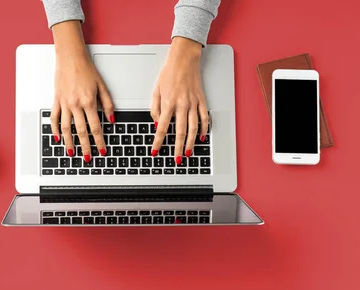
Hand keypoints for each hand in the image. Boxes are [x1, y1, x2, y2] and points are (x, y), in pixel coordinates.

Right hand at [50, 21, 113, 161]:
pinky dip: (55, 129)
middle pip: (81, 131)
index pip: (96, 127)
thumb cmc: (86, 69)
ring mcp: (64, 103)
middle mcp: (76, 105)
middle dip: (85, 147)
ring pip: (66, 128)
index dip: (99, 141)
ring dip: (69, 142)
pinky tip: (58, 138)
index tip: (102, 150)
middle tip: (88, 158)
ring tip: (71, 153)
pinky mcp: (56, 100)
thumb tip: (112, 119)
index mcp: (89, 102)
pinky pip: (54, 118)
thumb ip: (108, 104)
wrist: (70, 57)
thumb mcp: (102, 86)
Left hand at [150, 37, 208, 164]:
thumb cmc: (169, 73)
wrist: (184, 59)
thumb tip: (158, 124)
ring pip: (193, 128)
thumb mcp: (156, 90)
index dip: (158, 141)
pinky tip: (201, 138)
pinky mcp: (201, 100)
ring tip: (188, 153)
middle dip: (177, 148)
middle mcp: (182, 104)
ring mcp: (193, 103)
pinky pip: (204, 118)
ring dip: (191, 143)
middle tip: (177, 159)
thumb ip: (155, 109)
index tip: (155, 150)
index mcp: (169, 102)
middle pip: (180, 132)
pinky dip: (203, 129)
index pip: (162, 128)